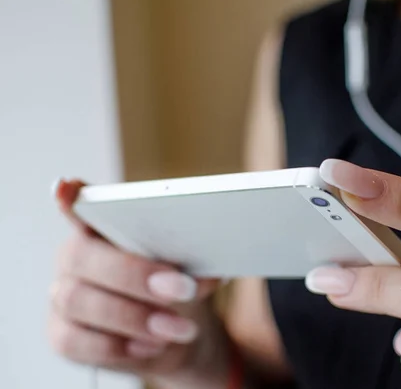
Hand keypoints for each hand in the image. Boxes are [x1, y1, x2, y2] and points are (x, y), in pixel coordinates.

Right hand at [49, 180, 230, 388]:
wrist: (178, 333)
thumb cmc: (178, 286)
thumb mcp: (189, 267)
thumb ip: (187, 258)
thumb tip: (205, 269)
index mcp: (102, 229)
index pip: (81, 207)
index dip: (71, 198)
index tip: (68, 186)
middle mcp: (75, 257)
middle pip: (83, 256)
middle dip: (135, 273)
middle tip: (183, 288)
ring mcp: (64, 296)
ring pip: (79, 300)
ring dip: (135, 316)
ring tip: (177, 327)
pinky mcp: (63, 335)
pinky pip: (76, 341)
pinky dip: (118, 345)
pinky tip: (152, 345)